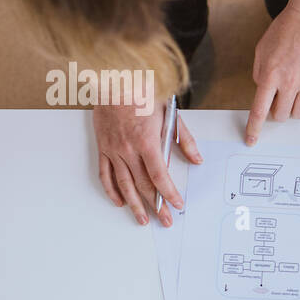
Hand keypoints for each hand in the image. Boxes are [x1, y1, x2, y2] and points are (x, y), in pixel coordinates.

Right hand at [93, 102, 200, 226]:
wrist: (113, 79)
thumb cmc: (142, 92)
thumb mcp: (170, 113)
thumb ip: (183, 140)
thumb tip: (196, 159)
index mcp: (146, 141)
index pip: (160, 176)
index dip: (169, 193)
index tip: (177, 205)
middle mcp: (128, 149)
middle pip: (143, 185)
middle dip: (156, 205)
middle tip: (165, 220)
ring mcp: (113, 150)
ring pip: (124, 185)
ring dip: (135, 205)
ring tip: (143, 220)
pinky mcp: (102, 147)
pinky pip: (105, 174)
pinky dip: (112, 190)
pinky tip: (120, 202)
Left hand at [246, 4, 299, 144]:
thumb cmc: (284, 31)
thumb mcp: (261, 51)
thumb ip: (260, 74)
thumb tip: (263, 92)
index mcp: (270, 75)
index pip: (259, 111)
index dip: (253, 129)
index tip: (251, 139)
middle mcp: (289, 83)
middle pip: (281, 116)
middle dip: (276, 113)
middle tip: (276, 99)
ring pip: (299, 114)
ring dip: (292, 109)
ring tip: (291, 94)